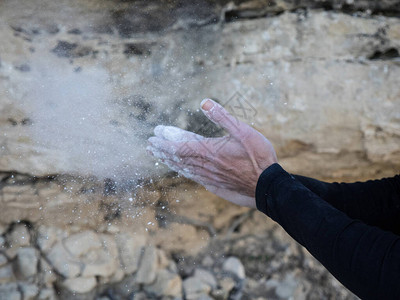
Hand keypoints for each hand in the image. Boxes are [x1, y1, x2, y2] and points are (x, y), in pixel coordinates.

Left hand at [147, 99, 277, 207]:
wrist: (267, 186)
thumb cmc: (258, 156)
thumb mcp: (243, 131)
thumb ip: (222, 117)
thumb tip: (204, 102)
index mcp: (209, 150)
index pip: (179, 147)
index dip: (164, 142)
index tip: (153, 137)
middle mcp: (205, 165)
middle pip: (177, 158)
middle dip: (161, 150)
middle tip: (149, 145)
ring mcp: (209, 176)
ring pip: (183, 168)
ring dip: (169, 161)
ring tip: (157, 156)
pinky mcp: (214, 184)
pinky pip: (193, 176)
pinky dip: (182, 170)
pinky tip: (179, 169)